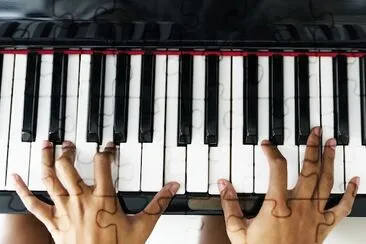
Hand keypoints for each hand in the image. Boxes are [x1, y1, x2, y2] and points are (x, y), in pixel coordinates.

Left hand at [12, 141, 179, 243]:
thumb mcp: (143, 226)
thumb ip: (158, 204)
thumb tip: (172, 187)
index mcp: (103, 199)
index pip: (103, 164)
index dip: (106, 150)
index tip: (108, 146)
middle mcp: (81, 200)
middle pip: (68, 167)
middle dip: (69, 151)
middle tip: (71, 143)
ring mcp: (64, 210)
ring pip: (50, 179)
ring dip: (46, 159)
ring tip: (46, 144)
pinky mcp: (53, 222)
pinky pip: (33, 204)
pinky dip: (22, 189)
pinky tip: (16, 177)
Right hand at [218, 127, 359, 243]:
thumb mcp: (238, 232)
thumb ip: (230, 205)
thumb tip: (223, 185)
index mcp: (277, 206)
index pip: (276, 169)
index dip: (272, 152)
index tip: (267, 144)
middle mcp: (299, 207)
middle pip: (309, 170)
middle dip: (312, 147)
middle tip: (316, 132)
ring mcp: (314, 216)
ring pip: (326, 183)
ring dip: (330, 161)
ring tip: (332, 144)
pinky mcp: (324, 226)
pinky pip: (342, 208)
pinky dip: (351, 194)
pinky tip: (355, 182)